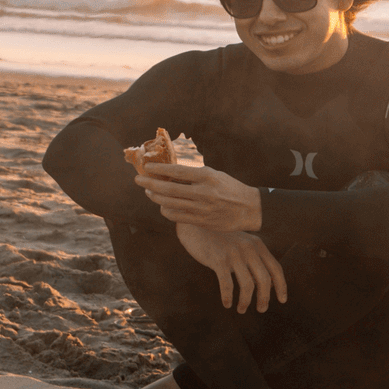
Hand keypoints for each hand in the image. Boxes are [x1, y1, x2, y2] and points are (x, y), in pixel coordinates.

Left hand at [136, 161, 261, 230]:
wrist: (250, 208)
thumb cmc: (230, 188)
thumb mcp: (214, 175)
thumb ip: (193, 174)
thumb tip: (169, 172)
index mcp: (207, 176)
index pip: (177, 171)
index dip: (159, 169)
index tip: (147, 167)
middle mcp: (204, 192)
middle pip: (169, 189)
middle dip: (150, 184)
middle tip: (139, 180)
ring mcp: (202, 209)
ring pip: (170, 204)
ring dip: (155, 198)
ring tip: (149, 192)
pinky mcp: (202, 221)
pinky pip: (177, 217)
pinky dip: (166, 210)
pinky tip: (162, 205)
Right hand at [177, 221, 287, 312]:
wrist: (196, 224)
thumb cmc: (218, 238)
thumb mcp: (241, 244)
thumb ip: (254, 258)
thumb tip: (267, 283)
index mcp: (257, 245)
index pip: (276, 268)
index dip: (281, 286)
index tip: (282, 300)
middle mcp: (249, 249)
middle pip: (264, 279)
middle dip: (265, 298)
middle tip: (261, 309)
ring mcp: (234, 254)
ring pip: (247, 285)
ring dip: (246, 301)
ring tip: (241, 310)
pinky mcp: (219, 260)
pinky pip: (227, 284)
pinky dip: (228, 297)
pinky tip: (227, 304)